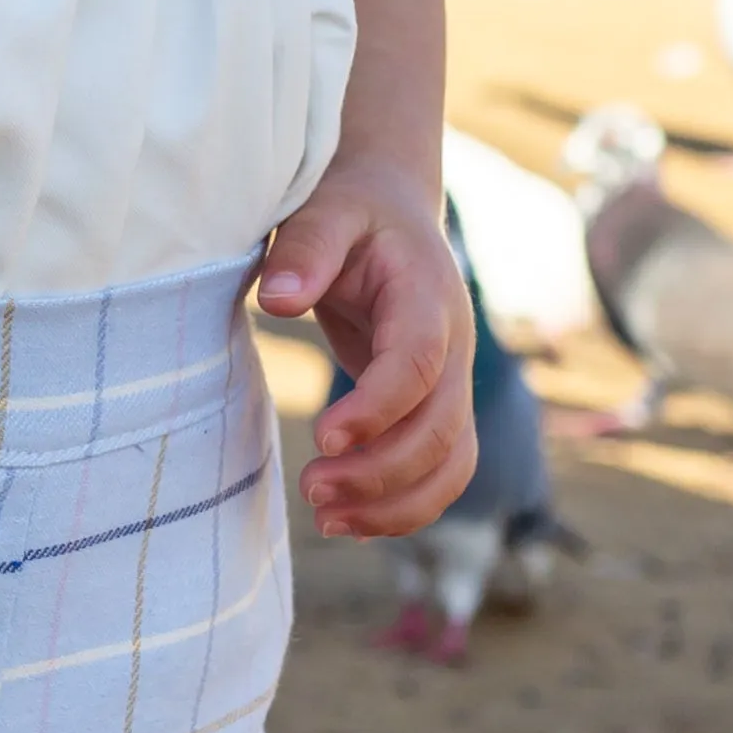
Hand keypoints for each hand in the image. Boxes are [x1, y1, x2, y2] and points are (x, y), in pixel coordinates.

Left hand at [259, 152, 475, 540]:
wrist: (390, 211)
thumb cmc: (350, 211)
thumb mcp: (324, 210)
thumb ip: (303, 250)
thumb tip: (278, 302)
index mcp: (427, 297)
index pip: (419, 364)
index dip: (378, 408)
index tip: (322, 437)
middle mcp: (454, 346)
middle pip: (440, 428)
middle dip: (380, 471)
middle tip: (311, 487)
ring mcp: (453, 382)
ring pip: (451, 463)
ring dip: (395, 503)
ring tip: (326, 519)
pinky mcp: (438, 408)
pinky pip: (441, 472)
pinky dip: (403, 507)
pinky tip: (348, 521)